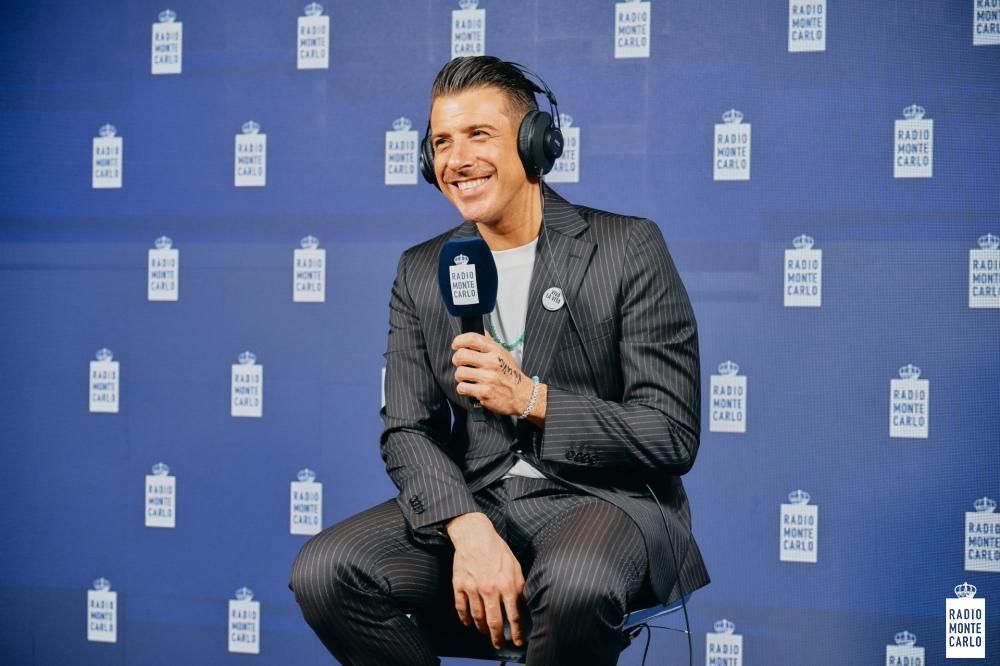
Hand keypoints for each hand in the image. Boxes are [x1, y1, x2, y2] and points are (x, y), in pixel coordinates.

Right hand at [446, 512, 524, 648]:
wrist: (474, 534)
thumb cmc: (496, 548)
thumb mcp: (515, 566)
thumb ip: (519, 586)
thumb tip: (524, 603)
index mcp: (506, 584)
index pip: (514, 615)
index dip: (517, 632)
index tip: (518, 641)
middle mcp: (490, 589)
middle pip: (494, 622)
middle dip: (498, 637)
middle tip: (499, 644)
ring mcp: (473, 588)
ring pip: (477, 617)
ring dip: (481, 628)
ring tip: (485, 632)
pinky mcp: (459, 585)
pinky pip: (461, 608)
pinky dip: (464, 618)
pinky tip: (468, 622)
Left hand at [451, 332, 533, 416]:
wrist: (522, 395)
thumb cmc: (511, 374)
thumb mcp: (504, 354)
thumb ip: (490, 343)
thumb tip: (481, 330)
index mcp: (496, 351)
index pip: (472, 339)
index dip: (459, 340)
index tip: (456, 345)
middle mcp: (492, 363)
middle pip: (461, 355)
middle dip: (456, 359)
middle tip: (460, 363)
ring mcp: (488, 378)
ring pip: (459, 373)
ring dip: (460, 376)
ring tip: (466, 377)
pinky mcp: (484, 392)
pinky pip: (462, 388)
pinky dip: (463, 389)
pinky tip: (469, 387)